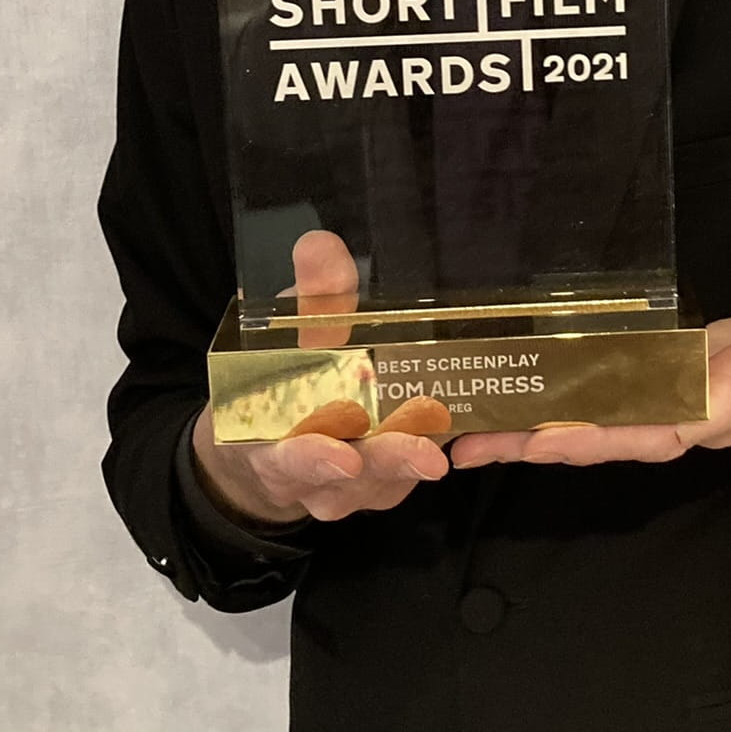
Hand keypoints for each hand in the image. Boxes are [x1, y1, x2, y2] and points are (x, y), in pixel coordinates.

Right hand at [191, 229, 453, 525]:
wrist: (273, 442)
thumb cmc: (283, 378)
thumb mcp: (291, 334)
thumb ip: (310, 297)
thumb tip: (319, 244)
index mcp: (274, 446)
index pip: (291, 459)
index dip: (314, 458)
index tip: (343, 454)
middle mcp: (316, 478)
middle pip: (356, 476)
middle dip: (391, 461)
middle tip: (427, 456)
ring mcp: (355, 487)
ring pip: (389, 478)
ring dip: (417, 459)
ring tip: (443, 443)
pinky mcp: (388, 484)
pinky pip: (410, 474)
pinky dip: (432, 450)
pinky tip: (457, 431)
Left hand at [449, 251, 730, 469]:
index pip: (680, 418)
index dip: (616, 429)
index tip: (556, 436)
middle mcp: (704, 410)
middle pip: (618, 436)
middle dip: (548, 444)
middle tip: (473, 445)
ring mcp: (682, 403)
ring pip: (602, 428)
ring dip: (536, 435)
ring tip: (464, 437)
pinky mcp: (668, 388)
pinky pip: (606, 406)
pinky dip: (557, 410)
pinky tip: (506, 407)